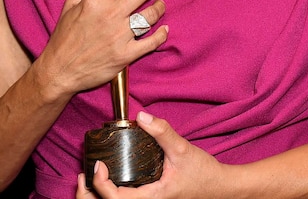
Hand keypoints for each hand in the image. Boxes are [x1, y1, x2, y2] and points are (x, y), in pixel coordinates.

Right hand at [37, 0, 167, 97]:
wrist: (60, 70)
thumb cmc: (64, 37)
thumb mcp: (70, 6)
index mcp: (96, 0)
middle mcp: (111, 15)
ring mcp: (120, 35)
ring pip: (151, 14)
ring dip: (160, 7)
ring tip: (160, 4)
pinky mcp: (126, 55)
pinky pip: (152, 41)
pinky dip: (162, 34)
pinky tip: (164, 29)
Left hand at [79, 112, 229, 198]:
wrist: (220, 188)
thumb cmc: (204, 173)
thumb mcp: (182, 150)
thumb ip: (162, 132)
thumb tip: (142, 116)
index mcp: (152, 198)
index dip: (101, 184)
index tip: (98, 164)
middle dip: (92, 193)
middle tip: (87, 172)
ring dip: (101, 194)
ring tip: (94, 175)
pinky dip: (112, 193)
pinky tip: (110, 179)